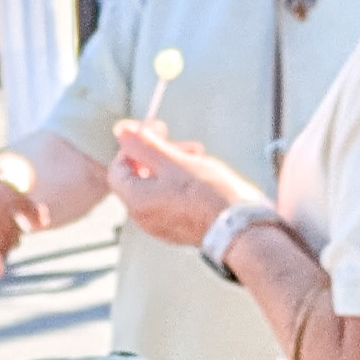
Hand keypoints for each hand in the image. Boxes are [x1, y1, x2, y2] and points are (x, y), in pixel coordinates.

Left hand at [108, 121, 262, 249]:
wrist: (241, 229)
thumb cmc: (209, 194)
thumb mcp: (175, 161)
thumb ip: (145, 145)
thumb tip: (121, 130)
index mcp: (136, 201)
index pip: (117, 168)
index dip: (134, 147)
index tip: (156, 133)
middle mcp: (143, 217)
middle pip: (140, 176)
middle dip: (162, 154)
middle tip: (187, 145)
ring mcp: (161, 226)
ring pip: (159, 186)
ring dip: (176, 166)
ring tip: (201, 158)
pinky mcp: (179, 229)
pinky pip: (172, 200)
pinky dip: (183, 185)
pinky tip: (205, 176)